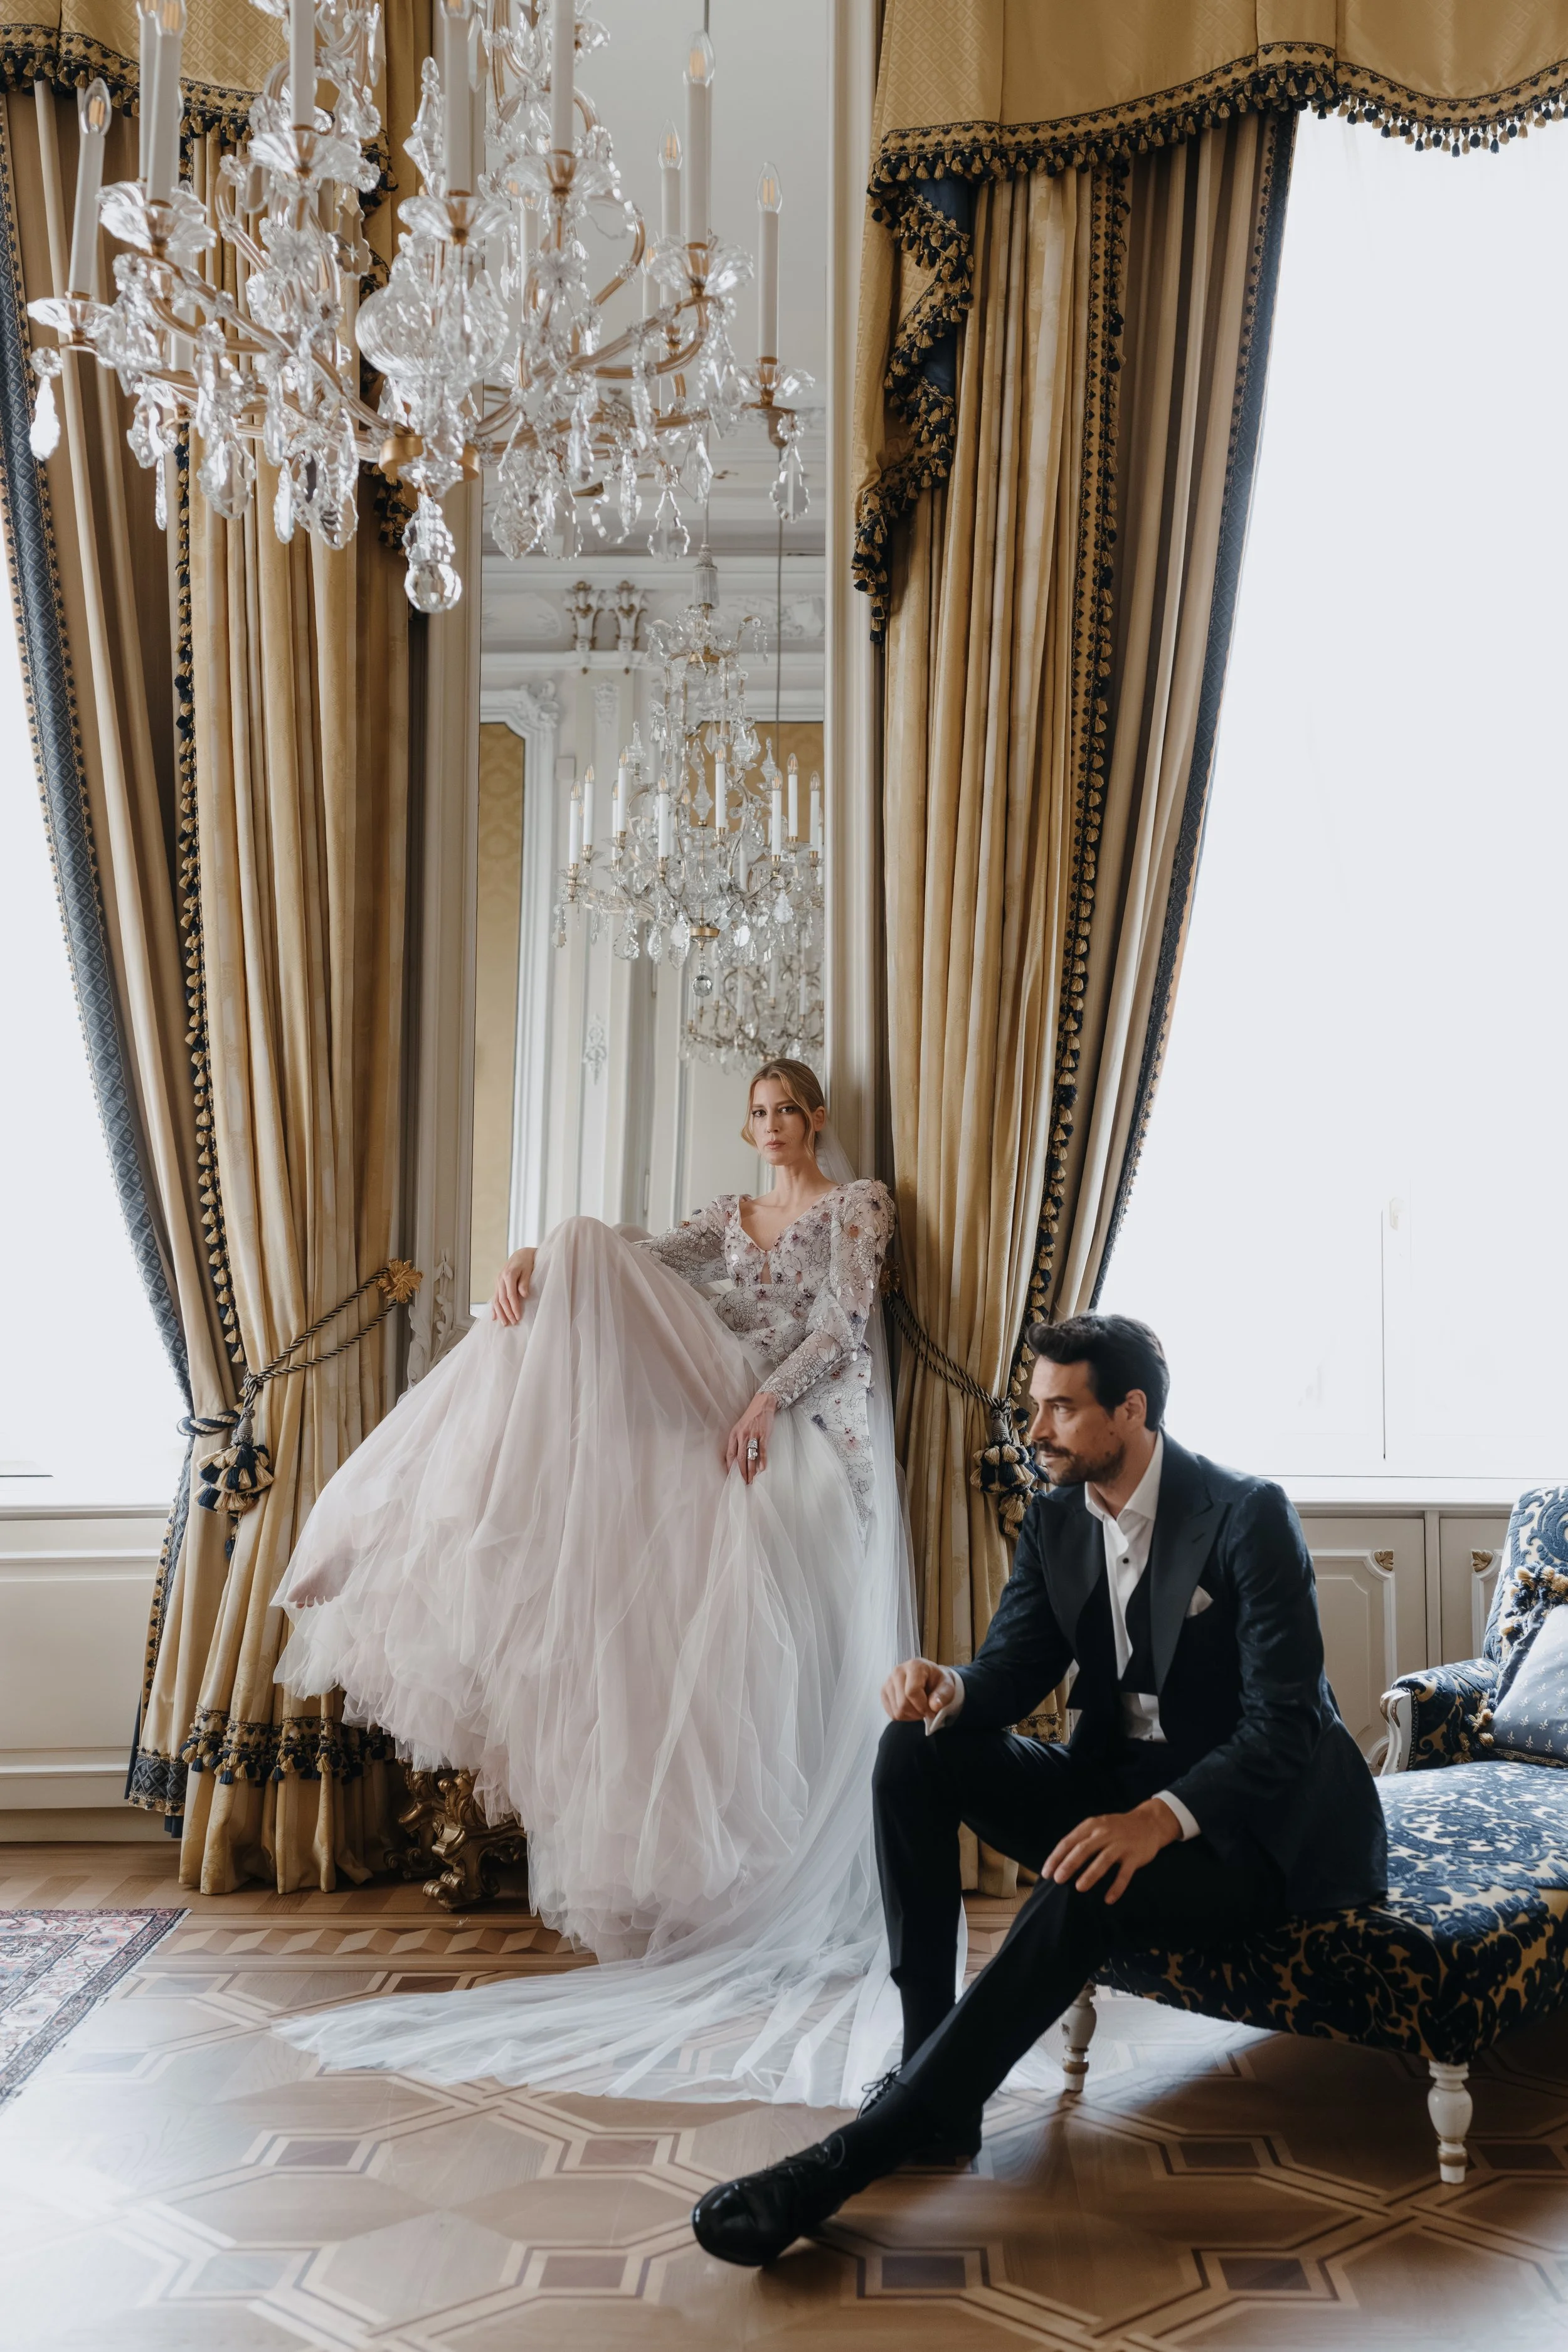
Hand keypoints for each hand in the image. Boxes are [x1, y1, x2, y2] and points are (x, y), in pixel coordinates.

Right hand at [492, 1247, 535, 1325]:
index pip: (510, 1295)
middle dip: (507, 1313)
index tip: (518, 1316)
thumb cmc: (527, 1262)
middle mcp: (500, 1279)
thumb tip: (524, 1295)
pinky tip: (494, 1317)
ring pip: (496, 1300)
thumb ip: (525, 1282)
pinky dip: (494, 1308)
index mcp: (508, 1275)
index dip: (514, 1307)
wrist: (521, 1254)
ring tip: (504, 1323)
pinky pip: (494, 1297)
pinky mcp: (498, 1284)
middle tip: (513, 1323)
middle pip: (502, 1300)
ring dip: (500, 1313)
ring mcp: (498, 1282)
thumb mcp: (528, 1270)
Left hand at [725, 1392, 777, 1481]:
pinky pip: (762, 1450)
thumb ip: (737, 1441)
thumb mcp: (739, 1427)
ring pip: (750, 1457)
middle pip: (740, 1458)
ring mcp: (753, 1435)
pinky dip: (762, 1460)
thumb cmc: (751, 1417)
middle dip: (741, 1473)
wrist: (762, 1404)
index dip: (730, 1467)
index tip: (731, 1477)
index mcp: (734, 1434)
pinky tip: (762, 1469)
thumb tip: (737, 1458)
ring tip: (752, 1480)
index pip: (729, 1454)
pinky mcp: (763, 1435)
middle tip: (743, 1483)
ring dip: (751, 1471)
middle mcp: (742, 1436)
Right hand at [881, 1656, 960, 1721]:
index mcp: (914, 1665)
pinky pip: (891, 1713)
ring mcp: (888, 1681)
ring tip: (919, 1709)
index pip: (912, 1692)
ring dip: (911, 1716)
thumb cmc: (938, 1682)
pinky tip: (911, 1709)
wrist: (929, 1678)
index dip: (923, 1706)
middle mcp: (898, 1670)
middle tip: (926, 1711)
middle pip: (903, 1703)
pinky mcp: (883, 1691)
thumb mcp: (947, 1686)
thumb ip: (943, 1695)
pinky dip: (903, 1716)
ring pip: (896, 1711)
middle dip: (917, 1713)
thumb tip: (934, 1706)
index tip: (932, 1711)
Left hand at [1042, 1798, 1181, 1905]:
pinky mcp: (1134, 1856)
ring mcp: (1121, 1844)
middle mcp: (1105, 1833)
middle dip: (1069, 1865)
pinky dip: (1117, 1887)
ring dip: (1091, 1874)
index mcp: (1091, 1826)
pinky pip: (1124, 1874)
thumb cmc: (1116, 1828)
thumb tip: (1060, 1862)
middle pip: (1084, 1849)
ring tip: (1079, 1888)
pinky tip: (1108, 1899)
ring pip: (1103, 1860)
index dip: (1056, 1857)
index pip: (1069, 1842)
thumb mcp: (1097, 1826)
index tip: (1046, 1873)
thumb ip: (1081, 1840)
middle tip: (1058, 1879)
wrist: (1149, 1822)